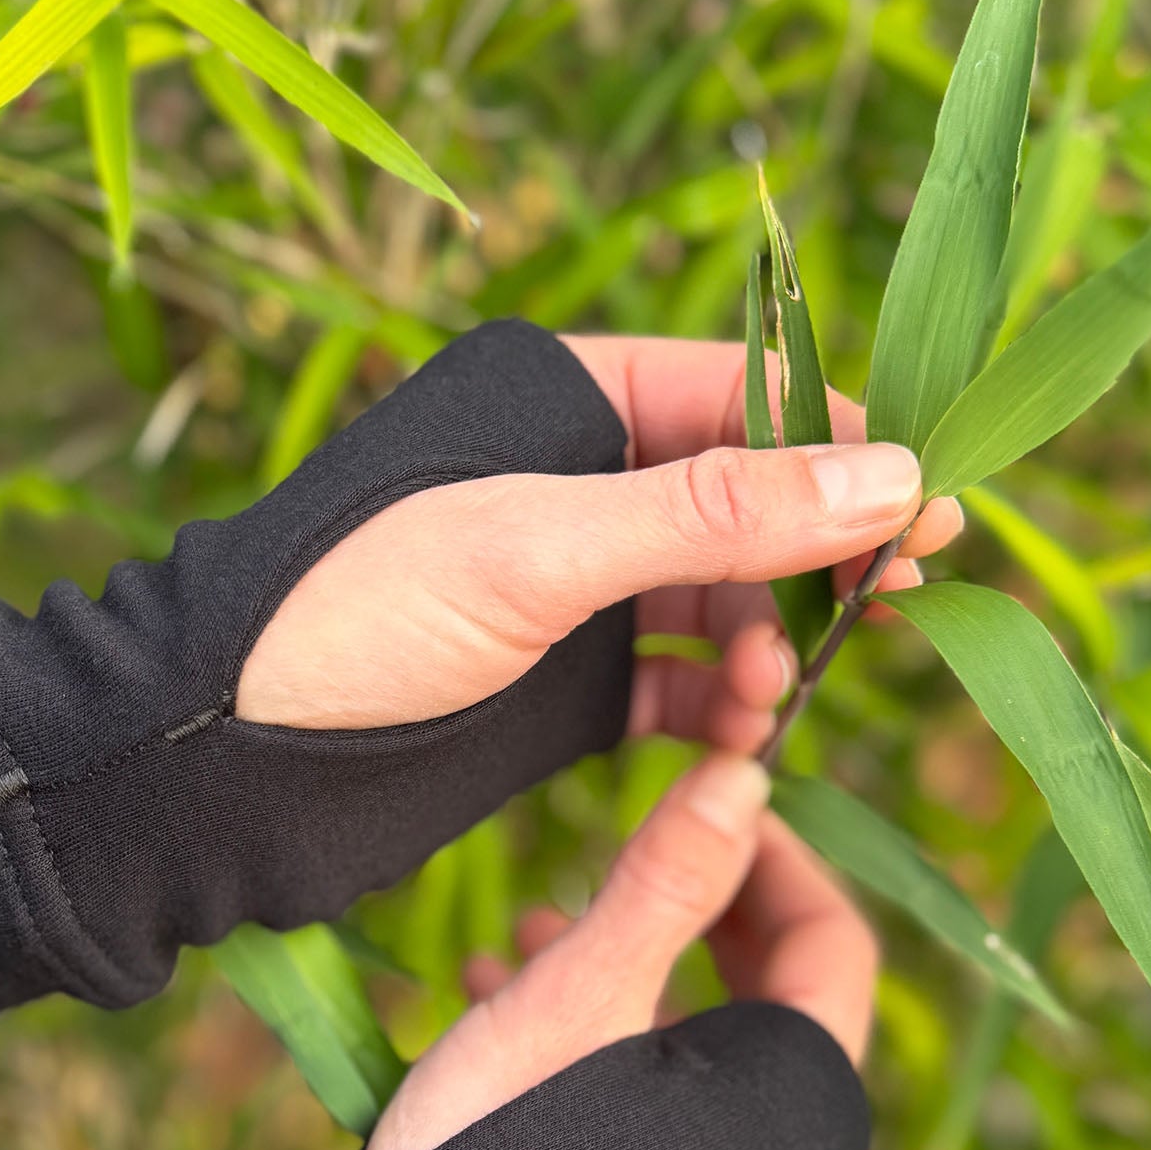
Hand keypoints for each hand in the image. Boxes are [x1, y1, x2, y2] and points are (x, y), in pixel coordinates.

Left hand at [238, 335, 962, 751]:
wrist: (220, 757)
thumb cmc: (352, 614)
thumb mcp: (536, 552)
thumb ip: (713, 516)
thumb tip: (893, 476)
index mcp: (561, 394)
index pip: (742, 392)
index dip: (844, 447)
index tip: (930, 513)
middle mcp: (577, 480)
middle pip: (751, 503)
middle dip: (815, 562)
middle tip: (884, 614)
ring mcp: (574, 586)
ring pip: (724, 600)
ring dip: (769, 644)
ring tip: (770, 696)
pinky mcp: (565, 683)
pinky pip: (681, 681)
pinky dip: (722, 708)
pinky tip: (740, 742)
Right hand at [362, 750, 877, 1149]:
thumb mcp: (583, 993)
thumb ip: (669, 877)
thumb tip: (745, 771)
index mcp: (808, 1097)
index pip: (832, 937)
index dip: (769, 850)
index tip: (701, 793)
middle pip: (771, 997)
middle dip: (683, 914)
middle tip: (617, 854)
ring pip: (705, 1058)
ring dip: (626, 980)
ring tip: (524, 939)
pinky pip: (672, 1122)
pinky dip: (605, 1057)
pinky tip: (501, 1021)